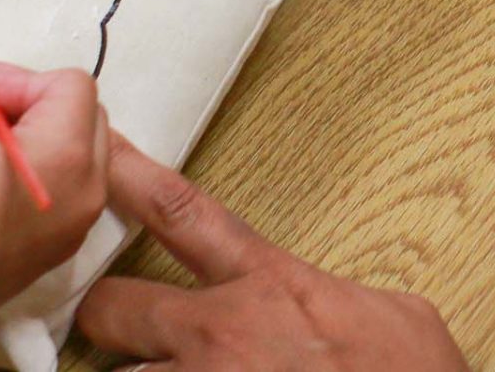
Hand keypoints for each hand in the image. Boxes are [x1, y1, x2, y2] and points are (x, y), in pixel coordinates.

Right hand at [0, 51, 110, 317]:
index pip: (70, 84)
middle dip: (31, 106)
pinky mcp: (53, 253)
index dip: (18, 79)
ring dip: (33, 140)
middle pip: (82, 116)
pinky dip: (33, 177)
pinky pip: (61, 195)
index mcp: (71, 155)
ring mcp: (74, 228)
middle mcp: (89, 193)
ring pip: (74, 157)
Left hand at [77, 135, 464, 370]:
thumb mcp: (394, 314)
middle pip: (109, 307)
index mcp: (271, 285)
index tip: (100, 156)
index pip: (184, 214)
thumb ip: (339, 296)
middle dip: (105, 316)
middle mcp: (218, 337)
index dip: (133, 179)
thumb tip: (328, 302)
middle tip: (120, 328)